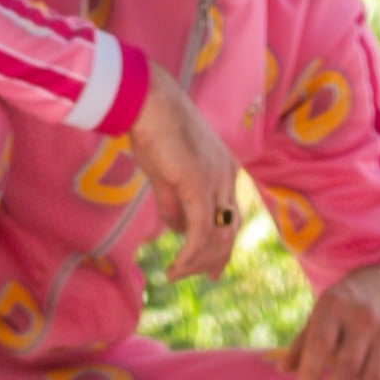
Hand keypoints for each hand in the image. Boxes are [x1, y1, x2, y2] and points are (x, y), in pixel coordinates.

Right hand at [128, 60, 242, 280]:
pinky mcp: (200, 186)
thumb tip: (176, 230)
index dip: (224, 244)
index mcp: (225, 170)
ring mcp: (217, 181)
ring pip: (218, 235)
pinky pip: (201, 233)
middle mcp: (228, 177)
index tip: (213, 267)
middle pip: (231, 229)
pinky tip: (176, 268)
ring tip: (179, 274)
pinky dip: (190, 255)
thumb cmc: (152, 129)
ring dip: (200, 261)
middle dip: (218, 258)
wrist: (147, 101)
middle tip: (206, 278)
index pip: (232, 214)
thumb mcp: (165, 172)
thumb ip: (173, 202)